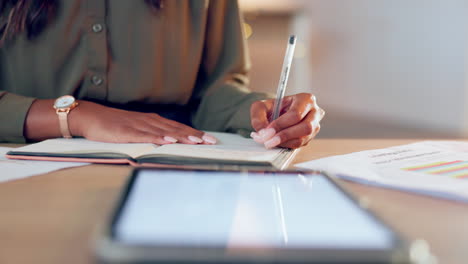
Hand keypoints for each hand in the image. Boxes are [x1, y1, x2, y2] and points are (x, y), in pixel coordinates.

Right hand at [69, 101, 216, 144]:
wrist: (90, 116)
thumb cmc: (113, 124)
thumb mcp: (137, 127)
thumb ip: (152, 133)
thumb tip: (168, 140)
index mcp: (152, 121)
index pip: (178, 127)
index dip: (194, 133)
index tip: (209, 139)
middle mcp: (149, 121)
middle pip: (176, 129)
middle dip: (194, 135)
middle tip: (211, 142)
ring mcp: (138, 126)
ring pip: (164, 132)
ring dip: (182, 136)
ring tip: (197, 141)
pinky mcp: (127, 132)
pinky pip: (145, 136)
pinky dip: (159, 138)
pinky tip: (169, 141)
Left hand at [250, 93, 323, 148]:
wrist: (276, 114)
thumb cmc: (272, 108)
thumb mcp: (260, 107)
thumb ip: (258, 117)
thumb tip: (263, 133)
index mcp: (305, 99)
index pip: (296, 114)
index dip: (281, 124)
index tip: (268, 130)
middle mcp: (315, 112)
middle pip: (305, 127)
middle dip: (284, 135)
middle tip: (268, 140)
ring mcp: (315, 126)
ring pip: (303, 138)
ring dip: (284, 142)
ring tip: (270, 142)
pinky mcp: (310, 137)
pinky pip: (300, 145)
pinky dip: (286, 145)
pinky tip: (276, 142)